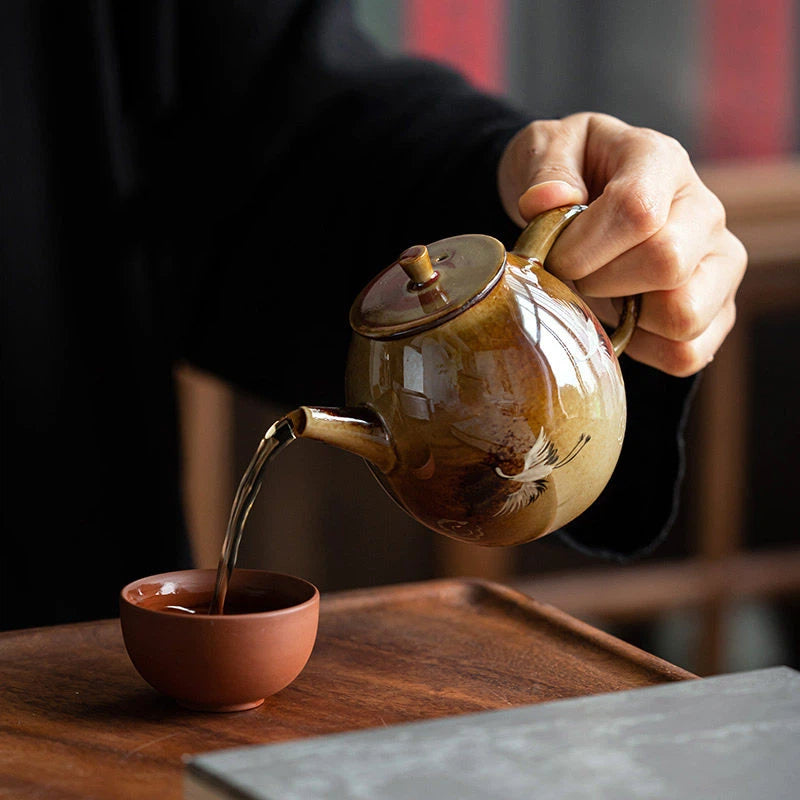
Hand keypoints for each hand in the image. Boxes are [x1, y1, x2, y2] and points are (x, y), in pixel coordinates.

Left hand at [497, 112, 746, 376]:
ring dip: (626, 318)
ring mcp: (719, 263)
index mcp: (661, 160)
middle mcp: (704, 211)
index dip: (584, 246)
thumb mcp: (547, 148)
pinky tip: (622, 320)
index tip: (554, 255)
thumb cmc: (570, 174)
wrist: (589, 198)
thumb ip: (545, 169)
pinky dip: (644, 349)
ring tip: (602, 294)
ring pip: (683, 315)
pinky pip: (686, 353)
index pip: (639, 211)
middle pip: (667, 264)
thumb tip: (546, 202)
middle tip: (573, 276)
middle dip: (600, 281)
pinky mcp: (718, 310)